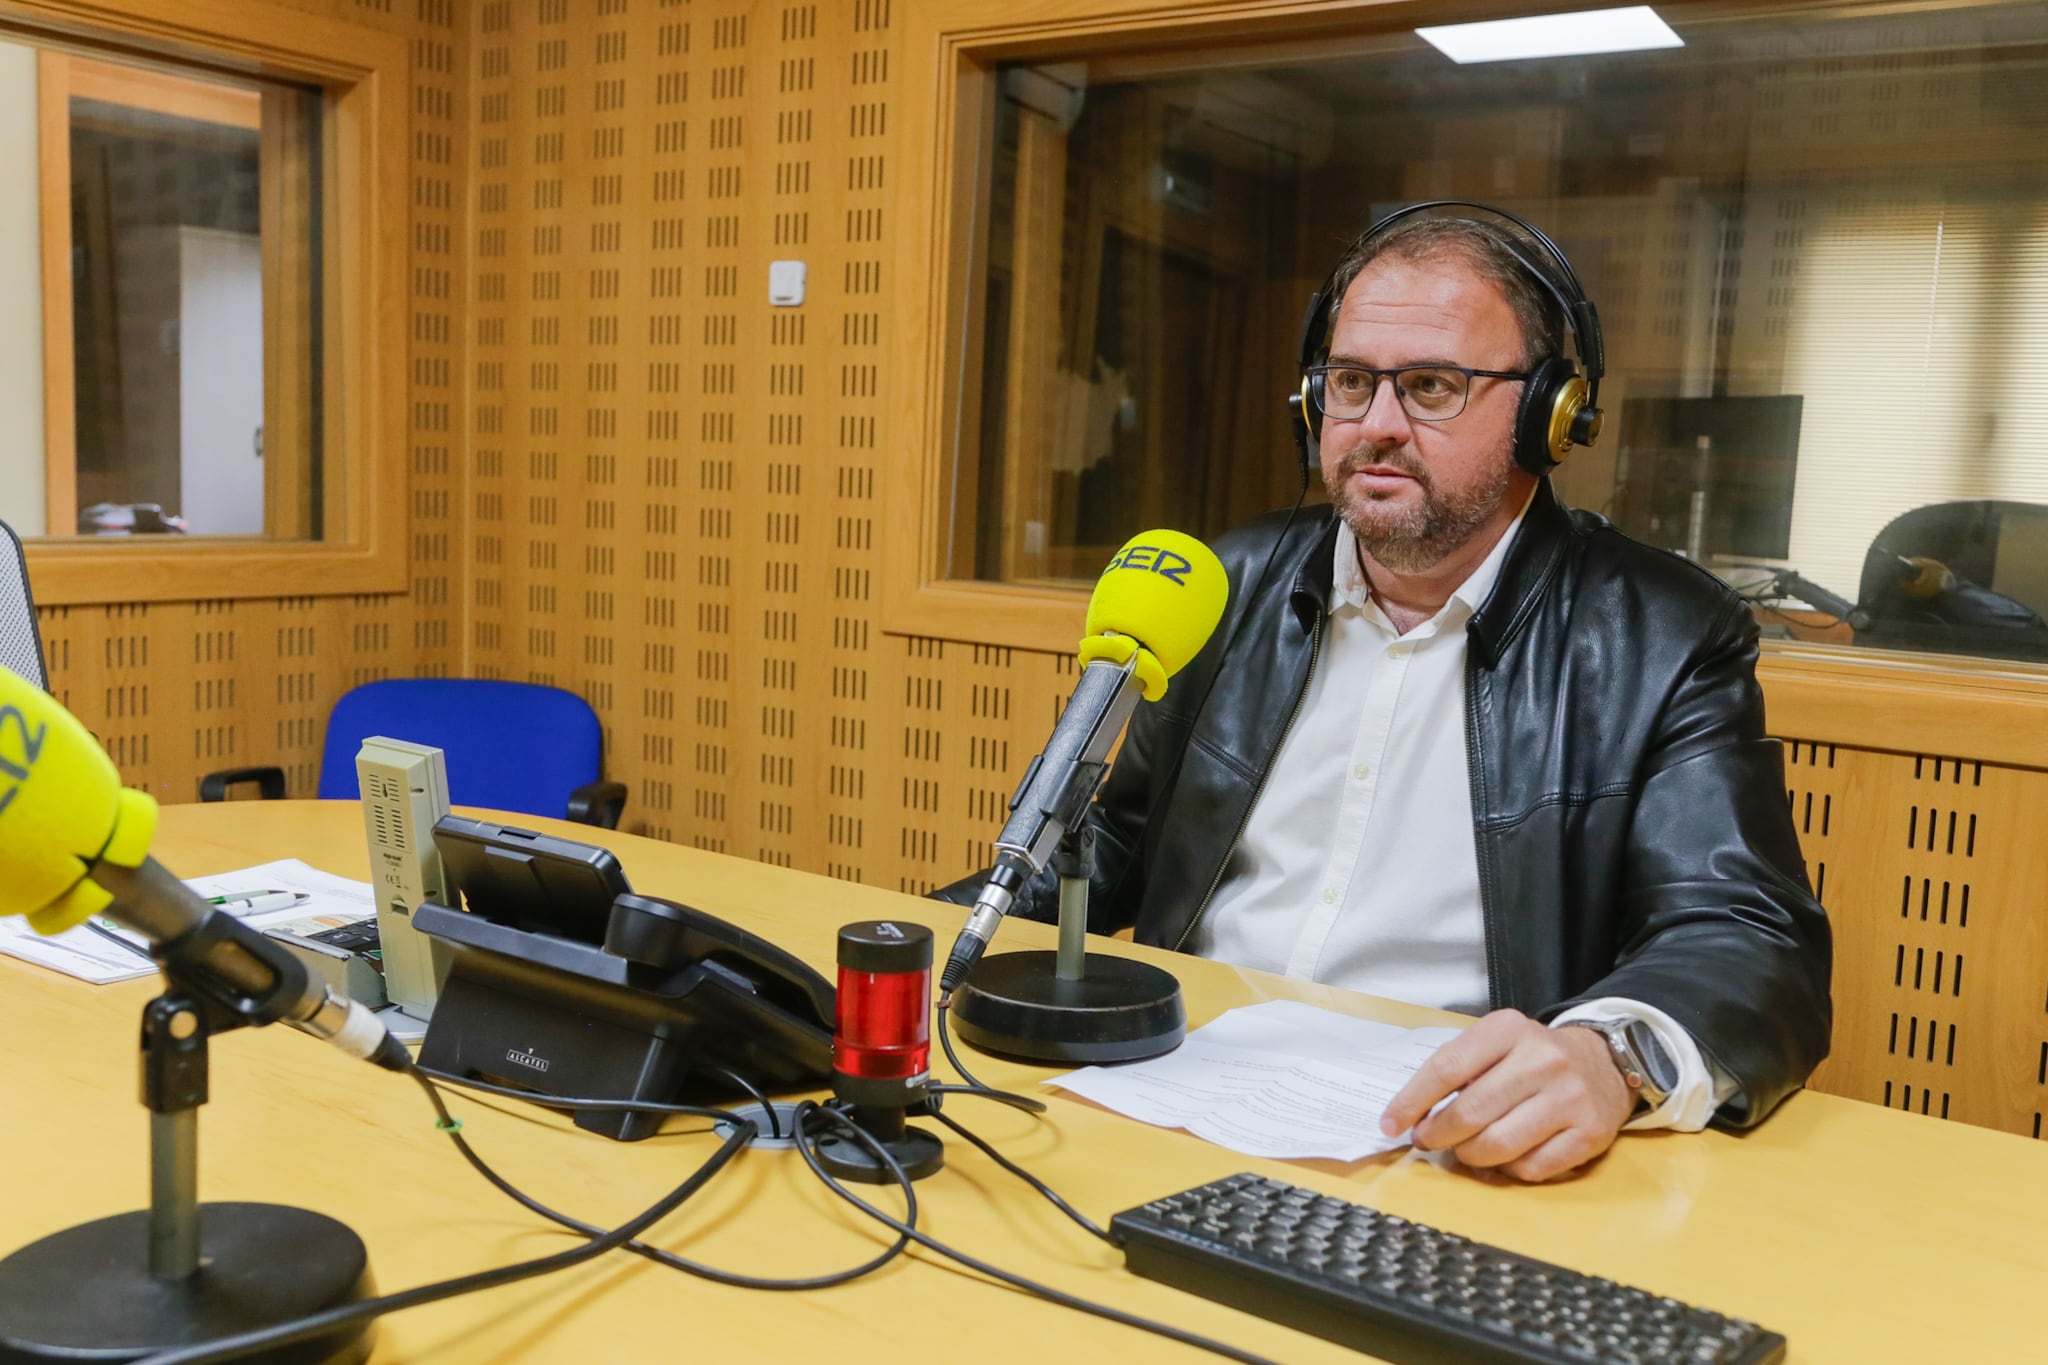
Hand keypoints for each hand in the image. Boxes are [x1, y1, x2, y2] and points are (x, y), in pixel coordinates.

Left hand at [1379, 1010, 1635, 1181]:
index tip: (1390, 1124)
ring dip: (1470, 1157)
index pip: (1446, 1068)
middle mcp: (1542, 1060)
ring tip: (1465, 1150)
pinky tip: (1506, 1156)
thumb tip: (1411, 1116)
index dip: (1412, 1102)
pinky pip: (1531, 1168)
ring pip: (1498, 1147)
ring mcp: (1569, 1099)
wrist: (1604, 1062)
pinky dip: (1508, 1169)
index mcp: (1508, 1029)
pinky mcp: (1590, 1135)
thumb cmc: (1533, 1057)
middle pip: (1470, 1113)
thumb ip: (1456, 1070)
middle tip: (1427, 1141)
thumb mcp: (1495, 1043)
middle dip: (1438, 1136)